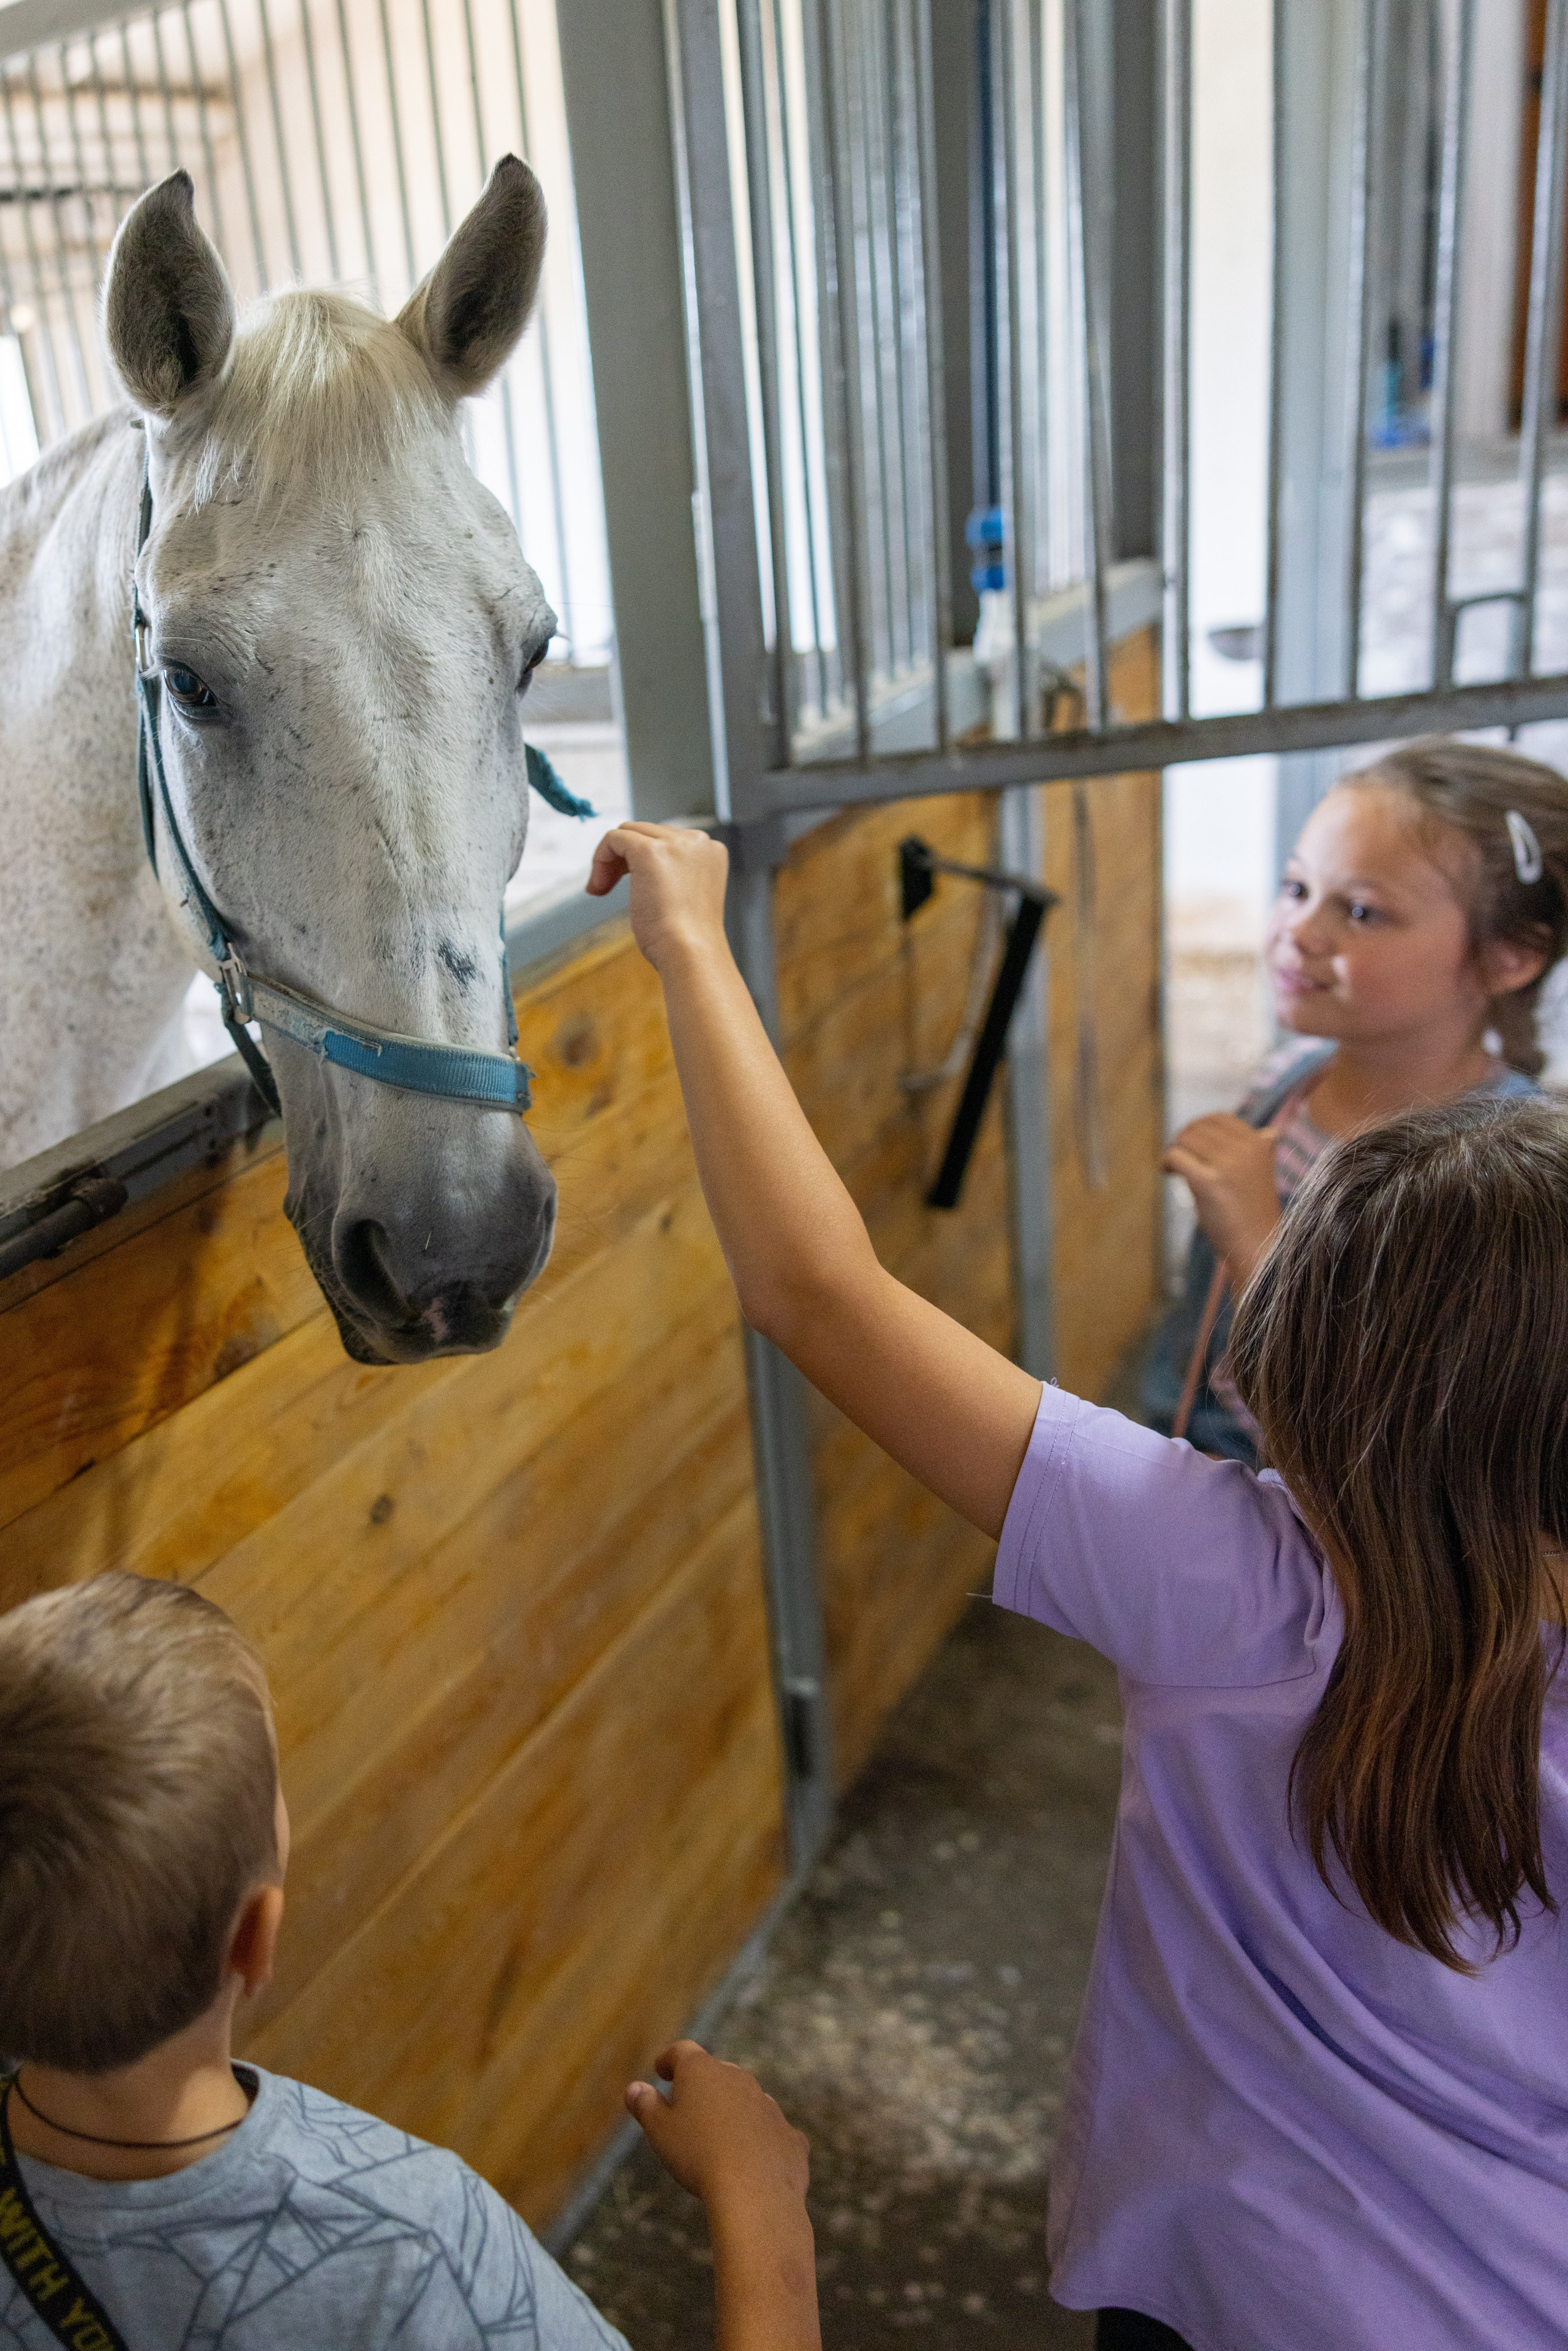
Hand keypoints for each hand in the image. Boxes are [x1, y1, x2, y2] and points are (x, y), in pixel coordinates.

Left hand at [586, 822, 729, 973]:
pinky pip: (614, 838)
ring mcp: (675, 843)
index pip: (666, 839)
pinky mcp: (649, 851)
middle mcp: (697, 840)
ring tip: (601, 889)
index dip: (641, 861)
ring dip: (610, 861)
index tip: (630, 885)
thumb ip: (670, 873)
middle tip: (608, 889)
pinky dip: (600, 858)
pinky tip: (598, 886)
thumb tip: (636, 867)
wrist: (691, 953)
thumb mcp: (684, 896)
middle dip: (624, 859)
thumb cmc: (686, 939)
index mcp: (710, 851)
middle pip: (646, 832)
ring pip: (629, 832)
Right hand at [626, 2042, 808, 2218]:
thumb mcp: (660, 2132)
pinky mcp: (789, 2135)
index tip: (660, 2069)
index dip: (669, 2060)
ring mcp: (768, 2105)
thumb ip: (646, 2106)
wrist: (755, 2191)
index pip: (683, 2052)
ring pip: (746, 2100)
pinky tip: (752, 2160)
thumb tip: (634, 2088)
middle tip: (688, 2101)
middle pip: (717, 2073)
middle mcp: (739, 2078)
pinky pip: (771, 2132)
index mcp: (703, 2071)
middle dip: (703, 2084)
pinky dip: (759, 2140)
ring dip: (732, 2111)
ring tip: (718, 2134)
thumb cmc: (697, 2156)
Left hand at [1162, 1113, 1282, 1283]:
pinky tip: (1167, 1173)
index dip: (1199, 1129)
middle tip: (1178, 1158)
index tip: (1192, 1145)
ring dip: (1174, 1151)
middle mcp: (1247, 1149)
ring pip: (1185, 1140)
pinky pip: (1176, 1156)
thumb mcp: (1263, 1173)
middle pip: (1199, 1128)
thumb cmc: (1255, 1212)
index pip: (1219, 1119)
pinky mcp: (1208, 1183)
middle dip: (1184, 1140)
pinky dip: (1167, 1162)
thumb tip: (1269, 1132)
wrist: (1259, 1248)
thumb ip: (1262, 1151)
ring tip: (1173, 1168)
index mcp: (1260, 1143)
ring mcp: (1228, 1165)